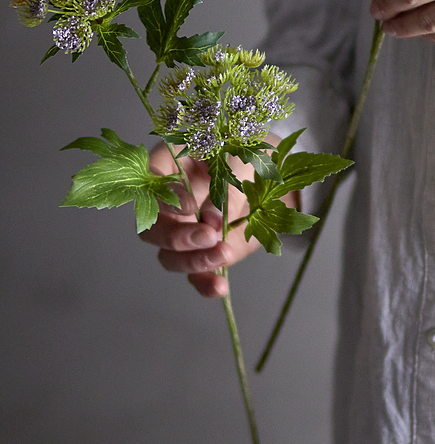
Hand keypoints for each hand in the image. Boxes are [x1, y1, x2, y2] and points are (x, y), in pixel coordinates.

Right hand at [141, 142, 289, 297]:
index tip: (189, 205)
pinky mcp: (205, 251)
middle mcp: (171, 202)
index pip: (151, 182)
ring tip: (221, 254)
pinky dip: (205, 283)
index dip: (162, 197)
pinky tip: (219, 287)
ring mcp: (186, 229)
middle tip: (207, 235)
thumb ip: (225, 191)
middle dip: (176, 237)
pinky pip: (195, 274)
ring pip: (169, 255)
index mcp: (172, 165)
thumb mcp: (241, 163)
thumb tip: (211, 222)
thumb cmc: (251, 156)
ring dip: (192, 261)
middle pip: (153, 227)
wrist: (275, 176)